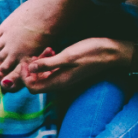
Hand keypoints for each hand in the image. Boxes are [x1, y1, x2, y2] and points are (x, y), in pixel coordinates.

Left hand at [1, 38, 133, 93]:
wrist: (112, 52)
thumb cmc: (91, 53)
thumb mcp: (67, 57)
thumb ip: (48, 64)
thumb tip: (30, 68)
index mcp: (58, 82)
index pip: (32, 87)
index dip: (25, 76)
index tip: (25, 62)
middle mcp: (60, 83)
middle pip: (36, 81)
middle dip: (32, 69)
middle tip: (35, 54)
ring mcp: (64, 78)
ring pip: (43, 74)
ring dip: (40, 63)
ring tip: (47, 50)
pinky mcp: (68, 71)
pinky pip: (52, 70)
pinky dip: (48, 61)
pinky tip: (52, 50)